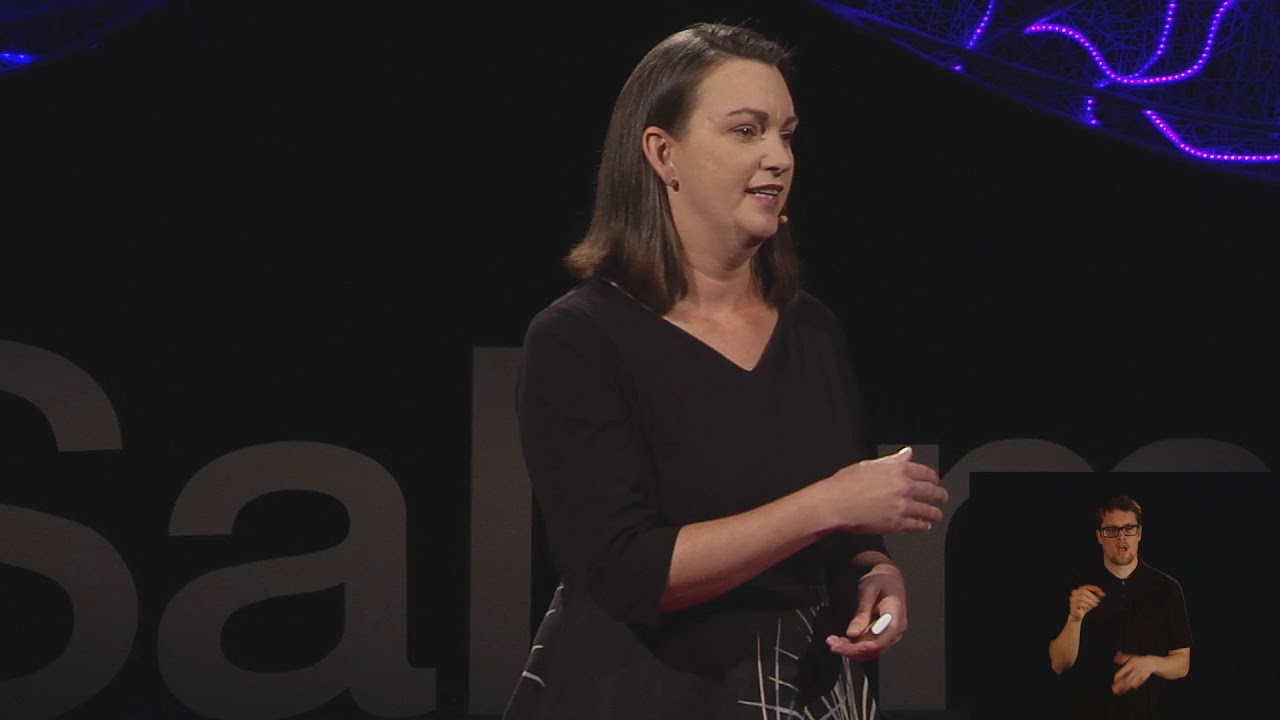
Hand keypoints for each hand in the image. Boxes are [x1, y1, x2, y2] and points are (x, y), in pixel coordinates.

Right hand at [818, 446, 946, 534]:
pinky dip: (923, 525)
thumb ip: (891, 460)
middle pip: (931, 491)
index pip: (924, 472)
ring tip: (937, 514)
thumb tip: (906, 453)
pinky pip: (917, 525)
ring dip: (934, 512)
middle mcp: (903, 487)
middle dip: (939, 494)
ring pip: (927, 510)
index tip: (934, 480)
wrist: (834, 504)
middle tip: (942, 497)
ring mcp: (902, 506)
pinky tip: (925, 525)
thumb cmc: (845, 484)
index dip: (933, 477)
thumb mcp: (868, 465)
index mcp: (897, 470)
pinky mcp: (897, 524)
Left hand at [825, 562, 905, 660]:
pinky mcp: (883, 636)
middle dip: (851, 650)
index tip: (842, 645)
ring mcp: (890, 635)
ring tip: (833, 642)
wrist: (890, 579)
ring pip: (871, 651)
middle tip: (832, 643)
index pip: (880, 640)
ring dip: (851, 650)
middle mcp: (896, 630)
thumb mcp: (868, 590)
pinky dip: (854, 647)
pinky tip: (841, 642)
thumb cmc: (880, 581)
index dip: (861, 647)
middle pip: (874, 649)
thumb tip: (853, 634)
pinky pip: (869, 647)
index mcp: (896, 617)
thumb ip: (862, 612)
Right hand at [1067, 584, 1104, 621]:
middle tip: (1098, 601)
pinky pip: (1080, 603)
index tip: (1101, 593)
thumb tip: (1103, 594)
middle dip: (1092, 596)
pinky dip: (1086, 605)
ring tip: (1094, 605)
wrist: (1078, 615)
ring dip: (1090, 601)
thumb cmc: (1085, 606)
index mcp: (1079, 590)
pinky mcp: (1073, 605)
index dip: (1094, 588)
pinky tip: (1088, 607)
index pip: (1087, 587)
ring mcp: (1073, 599)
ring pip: (1082, 597)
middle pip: (1084, 591)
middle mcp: (1074, 593)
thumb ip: (1097, 596)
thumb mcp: (1092, 600)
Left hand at [1112, 651, 1153, 693]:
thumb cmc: (1139, 660)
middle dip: (1120, 685)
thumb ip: (1122, 658)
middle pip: (1126, 679)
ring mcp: (1139, 676)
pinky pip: (1136, 685)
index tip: (1114, 680)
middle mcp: (1135, 671)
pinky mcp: (1142, 680)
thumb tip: (1114, 659)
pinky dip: (1130, 688)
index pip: (1123, 672)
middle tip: (1114, 689)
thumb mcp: (1130, 657)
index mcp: (1131, 665)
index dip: (1117, 677)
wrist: (1151, 663)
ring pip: (1131, 684)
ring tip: (1118, 692)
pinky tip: (1125, 691)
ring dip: (1124, 688)